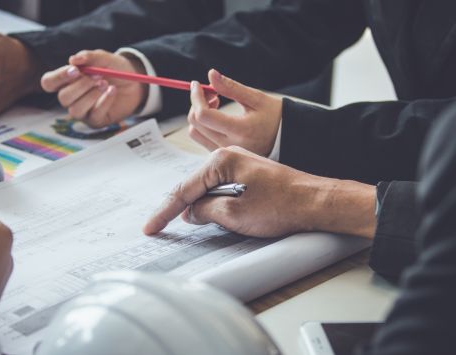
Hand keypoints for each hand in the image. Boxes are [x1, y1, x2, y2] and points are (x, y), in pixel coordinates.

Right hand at [41, 50, 146, 127]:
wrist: (135, 83)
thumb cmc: (115, 69)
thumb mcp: (105, 58)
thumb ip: (90, 57)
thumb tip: (73, 59)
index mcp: (67, 80)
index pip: (49, 82)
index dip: (58, 77)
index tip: (75, 70)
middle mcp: (72, 97)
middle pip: (63, 97)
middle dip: (81, 86)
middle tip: (98, 76)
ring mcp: (83, 111)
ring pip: (75, 110)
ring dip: (91, 95)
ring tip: (105, 84)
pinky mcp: (95, 120)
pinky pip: (93, 115)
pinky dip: (104, 102)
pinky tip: (112, 91)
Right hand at [143, 146, 376, 238]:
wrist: (316, 201)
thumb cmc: (281, 205)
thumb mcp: (235, 214)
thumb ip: (205, 211)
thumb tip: (190, 212)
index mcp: (221, 161)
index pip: (184, 189)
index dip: (164, 211)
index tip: (150, 227)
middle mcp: (228, 156)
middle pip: (192, 184)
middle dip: (174, 206)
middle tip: (155, 225)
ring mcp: (238, 163)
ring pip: (205, 186)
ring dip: (191, 204)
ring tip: (170, 220)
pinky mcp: (247, 172)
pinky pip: (219, 186)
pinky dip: (207, 200)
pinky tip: (200, 211)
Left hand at [187, 69, 282, 155]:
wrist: (287, 140)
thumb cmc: (275, 116)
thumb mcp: (257, 99)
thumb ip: (232, 87)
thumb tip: (211, 74)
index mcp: (240, 130)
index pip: (204, 115)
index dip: (196, 97)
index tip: (197, 84)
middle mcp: (230, 145)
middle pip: (196, 123)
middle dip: (197, 102)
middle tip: (212, 92)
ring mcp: (225, 152)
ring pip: (195, 132)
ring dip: (199, 114)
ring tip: (215, 103)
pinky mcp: (222, 154)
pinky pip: (202, 138)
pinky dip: (203, 123)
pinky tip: (217, 115)